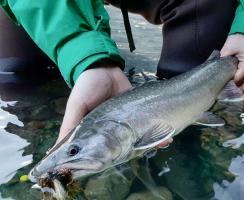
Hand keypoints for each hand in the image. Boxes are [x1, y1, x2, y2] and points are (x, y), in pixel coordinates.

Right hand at [57, 64, 172, 147]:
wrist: (103, 67)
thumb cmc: (86, 87)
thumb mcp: (76, 106)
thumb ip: (70, 126)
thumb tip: (58, 151)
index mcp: (95, 131)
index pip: (101, 150)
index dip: (109, 158)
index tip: (118, 165)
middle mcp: (112, 130)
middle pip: (125, 145)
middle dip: (136, 150)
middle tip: (145, 153)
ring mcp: (126, 122)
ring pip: (139, 136)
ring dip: (150, 141)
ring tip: (163, 143)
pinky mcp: (136, 111)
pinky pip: (147, 123)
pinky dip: (156, 129)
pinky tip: (167, 134)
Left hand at [220, 33, 243, 91]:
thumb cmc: (242, 38)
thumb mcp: (228, 47)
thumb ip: (222, 59)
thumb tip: (215, 69)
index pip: (236, 82)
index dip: (227, 86)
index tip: (218, 89)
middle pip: (243, 88)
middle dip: (232, 92)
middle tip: (221, 93)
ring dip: (238, 90)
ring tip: (227, 92)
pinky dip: (243, 85)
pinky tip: (234, 87)